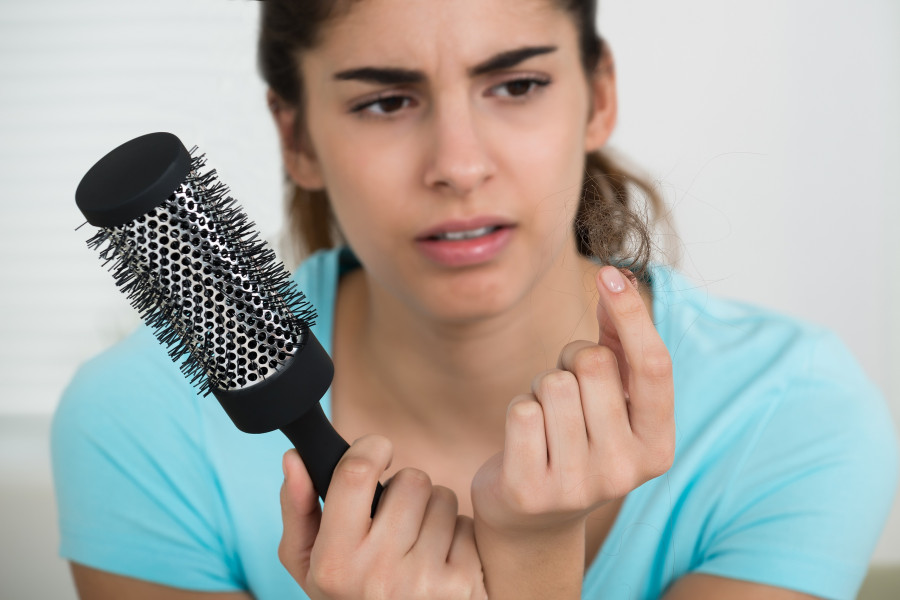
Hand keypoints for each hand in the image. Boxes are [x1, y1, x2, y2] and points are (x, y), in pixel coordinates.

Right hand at [279, 435, 487, 599]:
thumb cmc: (349, 594)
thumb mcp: (309, 563)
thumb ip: (298, 509)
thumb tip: (294, 456)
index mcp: (334, 562)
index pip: (354, 473)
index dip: (370, 447)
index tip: (377, 450)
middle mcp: (378, 574)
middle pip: (410, 480)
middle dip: (405, 489)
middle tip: (396, 517)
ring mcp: (424, 582)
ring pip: (443, 498)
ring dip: (433, 511)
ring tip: (417, 543)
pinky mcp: (462, 585)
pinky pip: (466, 525)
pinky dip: (456, 536)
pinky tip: (439, 561)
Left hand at [471, 266, 674, 536]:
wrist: (533, 518)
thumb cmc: (576, 440)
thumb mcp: (609, 398)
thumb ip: (619, 343)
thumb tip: (616, 280)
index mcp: (657, 445)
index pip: (653, 366)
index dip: (633, 314)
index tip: (610, 273)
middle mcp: (626, 470)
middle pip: (593, 365)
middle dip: (570, 361)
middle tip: (564, 392)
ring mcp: (579, 485)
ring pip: (553, 384)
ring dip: (541, 388)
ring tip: (546, 419)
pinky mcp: (531, 490)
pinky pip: (522, 410)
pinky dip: (518, 410)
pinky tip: (523, 439)